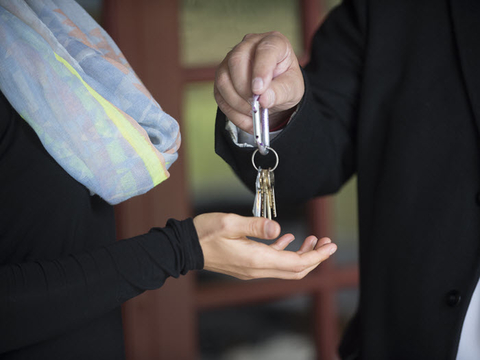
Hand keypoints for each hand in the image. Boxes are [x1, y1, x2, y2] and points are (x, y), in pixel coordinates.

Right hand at [193, 213, 335, 279]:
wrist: (185, 247)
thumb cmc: (205, 232)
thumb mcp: (230, 223)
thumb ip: (255, 225)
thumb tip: (279, 229)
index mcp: (256, 259)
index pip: (295, 263)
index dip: (316, 255)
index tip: (330, 245)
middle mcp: (257, 269)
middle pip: (295, 270)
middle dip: (314, 258)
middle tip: (327, 243)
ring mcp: (252, 270)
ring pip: (285, 267)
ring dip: (302, 256)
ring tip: (313, 240)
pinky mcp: (247, 266)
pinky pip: (272, 262)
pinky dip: (285, 252)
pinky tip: (289, 239)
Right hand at [214, 31, 304, 132]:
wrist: (274, 92)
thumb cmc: (285, 83)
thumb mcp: (292, 89)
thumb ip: (281, 92)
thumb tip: (264, 99)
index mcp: (273, 42)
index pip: (265, 49)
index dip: (261, 70)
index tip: (259, 90)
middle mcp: (249, 45)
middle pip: (237, 61)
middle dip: (245, 89)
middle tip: (256, 106)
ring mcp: (231, 59)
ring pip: (224, 79)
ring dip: (237, 102)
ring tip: (254, 113)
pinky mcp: (222, 76)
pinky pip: (219, 94)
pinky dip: (232, 111)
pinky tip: (246, 117)